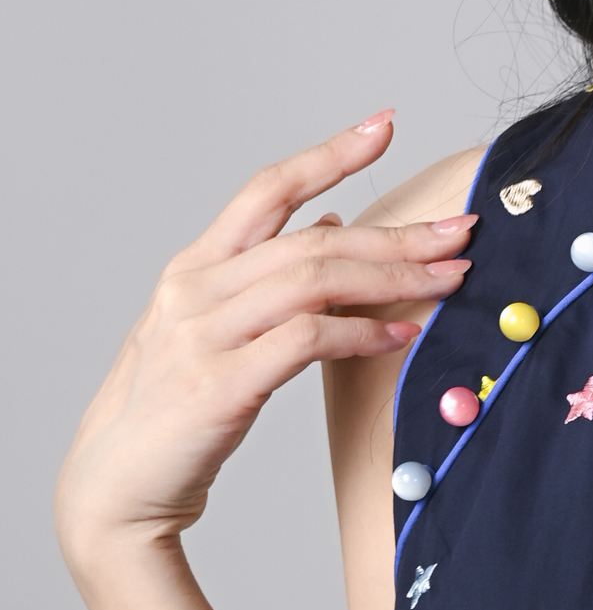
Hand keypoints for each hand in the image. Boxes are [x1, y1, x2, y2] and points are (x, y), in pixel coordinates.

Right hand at [56, 114, 473, 573]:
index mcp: (195, 267)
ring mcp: (203, 335)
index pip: (267, 189)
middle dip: (396, 234)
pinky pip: (306, 341)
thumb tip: (331, 226)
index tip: (385, 124)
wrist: (117, 486)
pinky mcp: (220, 385)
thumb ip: (264, 278)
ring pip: (314, 281)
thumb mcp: (213, 329)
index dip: (329, 153)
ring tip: (451, 278)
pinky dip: (362, 333)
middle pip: (312, 239)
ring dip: (393, 278)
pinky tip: (403, 334)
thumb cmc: (173, 410)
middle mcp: (196, 290)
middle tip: (459, 231)